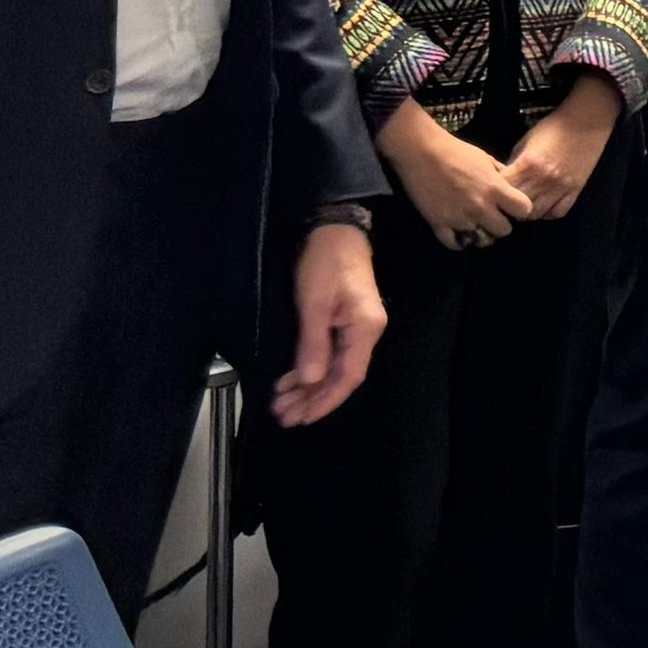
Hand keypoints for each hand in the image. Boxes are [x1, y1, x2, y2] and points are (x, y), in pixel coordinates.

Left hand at [270, 220, 385, 428]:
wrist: (335, 229)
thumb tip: (310, 380)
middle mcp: (365, 332)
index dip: (326, 400)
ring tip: (282, 405)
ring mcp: (356, 328)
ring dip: (308, 388)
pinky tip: (291, 381)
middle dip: (313, 399)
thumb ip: (313, 343)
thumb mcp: (314, 302)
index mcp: (365, 329)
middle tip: (284, 417)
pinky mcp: (344, 322)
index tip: (303, 418)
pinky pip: (329, 355)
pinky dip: (309, 370)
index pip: (349, 376)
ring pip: (334, 368)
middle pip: (341, 376)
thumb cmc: (325, 262)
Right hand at [381, 104, 516, 249]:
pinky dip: (459, 241)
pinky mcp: (439, 224)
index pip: (523, 210)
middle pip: (504, 230)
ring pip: (481, 241)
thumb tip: (511, 186)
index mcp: (495, 188)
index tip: (513, 207)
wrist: (421, 152)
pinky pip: (455, 244)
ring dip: (481, 234)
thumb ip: (501, 175)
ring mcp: (459, 218)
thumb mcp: (486, 158)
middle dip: (501, 224)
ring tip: (476, 225)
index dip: (520, 209)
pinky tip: (460, 232)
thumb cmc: (456, 151)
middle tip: (493, 217)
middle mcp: (480, 207)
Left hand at [503, 77, 620, 222]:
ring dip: (527, 212)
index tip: (493, 191)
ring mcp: (561, 187)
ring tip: (524, 204)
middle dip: (509, 205)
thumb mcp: (526, 141)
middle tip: (506, 201)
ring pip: (537, 214)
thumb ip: (514, 164)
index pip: (504, 189)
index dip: (496, 192)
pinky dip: (547, 213)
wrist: (586, 121)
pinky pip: (557, 212)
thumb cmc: (553, 128)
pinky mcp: (576, 190)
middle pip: (518, 206)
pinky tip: (543, 205)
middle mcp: (544, 179)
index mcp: (528, 164)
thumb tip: (503, 182)